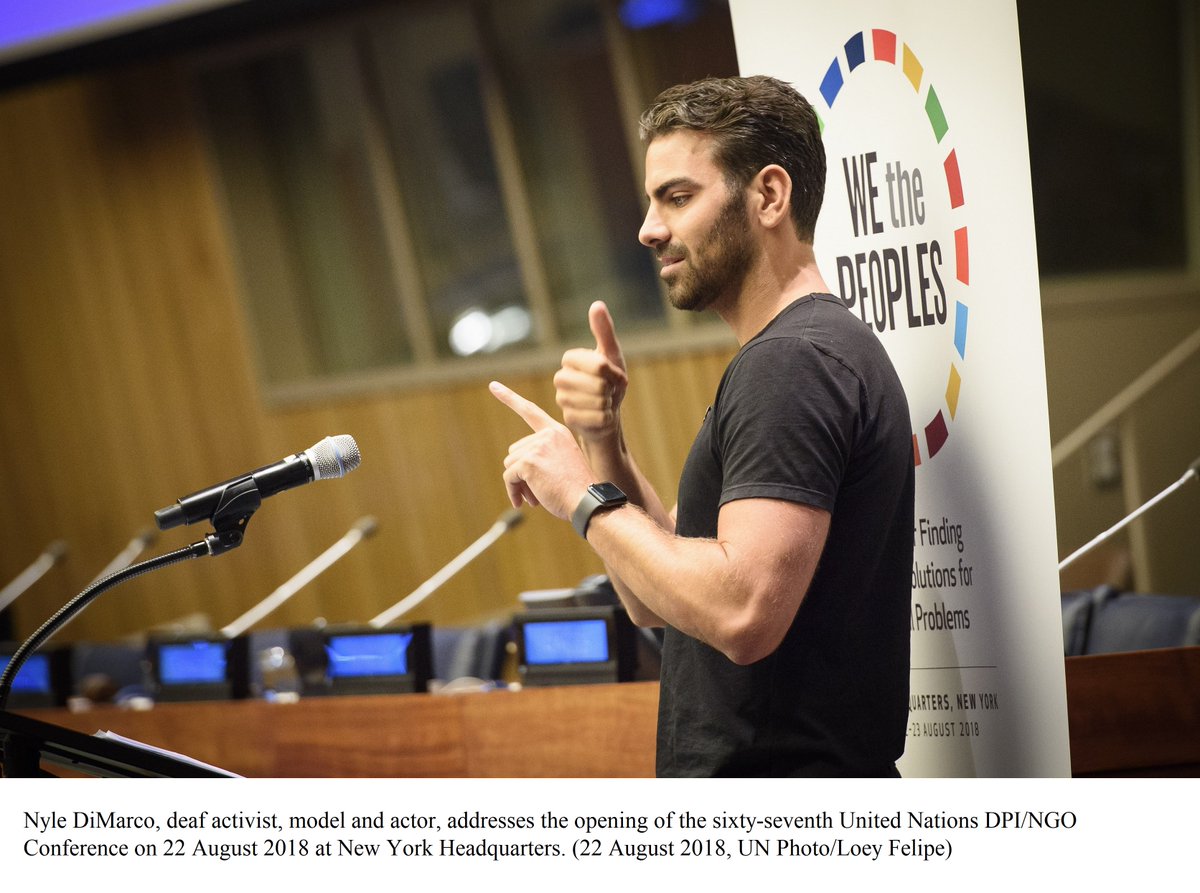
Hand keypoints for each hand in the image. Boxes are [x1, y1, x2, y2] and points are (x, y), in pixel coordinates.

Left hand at [490, 381, 593, 520]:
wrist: (587, 501)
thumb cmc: (577, 490)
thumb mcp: (564, 464)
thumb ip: (542, 457)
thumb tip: (513, 467)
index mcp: (558, 432)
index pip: (530, 411)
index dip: (509, 398)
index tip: (493, 386)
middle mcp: (548, 435)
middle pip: (516, 451)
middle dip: (522, 472)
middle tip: (538, 491)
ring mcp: (538, 447)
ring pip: (510, 465)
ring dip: (518, 483)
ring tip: (537, 496)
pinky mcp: (529, 461)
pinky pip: (509, 477)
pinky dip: (513, 492)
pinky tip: (524, 501)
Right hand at [554, 301, 627, 443]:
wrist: (606, 413)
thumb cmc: (610, 381)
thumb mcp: (611, 354)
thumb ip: (604, 330)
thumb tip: (596, 304)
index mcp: (569, 359)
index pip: (599, 366)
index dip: (613, 372)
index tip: (612, 374)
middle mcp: (560, 377)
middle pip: (599, 385)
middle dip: (612, 389)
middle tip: (610, 390)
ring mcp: (562, 399)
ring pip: (598, 402)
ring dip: (610, 404)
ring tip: (605, 402)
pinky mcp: (568, 419)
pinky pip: (598, 418)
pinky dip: (606, 418)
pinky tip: (601, 416)